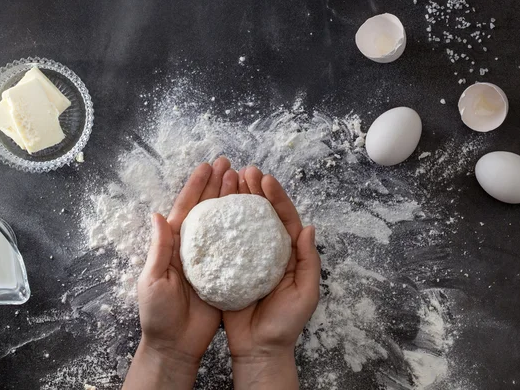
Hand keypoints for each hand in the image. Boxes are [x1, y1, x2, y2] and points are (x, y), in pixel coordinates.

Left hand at [124, 157, 237, 389]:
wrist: (176, 344)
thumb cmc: (158, 314)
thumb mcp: (153, 280)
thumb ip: (159, 249)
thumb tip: (158, 215)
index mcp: (174, 245)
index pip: (186, 208)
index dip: (196, 187)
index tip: (208, 166)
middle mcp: (194, 247)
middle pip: (207, 210)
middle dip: (218, 186)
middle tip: (231, 164)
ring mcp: (211, 258)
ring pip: (223, 223)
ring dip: (232, 201)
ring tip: (244, 180)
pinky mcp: (225, 273)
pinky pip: (235, 247)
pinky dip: (244, 229)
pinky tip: (255, 215)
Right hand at [223, 166, 320, 389]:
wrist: (260, 348)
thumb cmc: (286, 323)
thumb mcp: (306, 293)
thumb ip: (308, 261)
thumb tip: (308, 228)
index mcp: (287, 253)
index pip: (283, 218)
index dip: (276, 197)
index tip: (265, 179)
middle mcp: (266, 250)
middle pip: (261, 214)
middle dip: (254, 190)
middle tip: (244, 171)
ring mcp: (246, 257)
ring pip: (241, 223)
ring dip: (236, 200)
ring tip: (227, 180)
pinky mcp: (227, 268)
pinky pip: (223, 242)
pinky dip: (218, 224)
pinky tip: (210, 209)